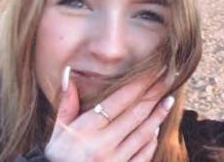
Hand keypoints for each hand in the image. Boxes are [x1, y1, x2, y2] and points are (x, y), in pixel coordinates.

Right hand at [44, 67, 173, 161]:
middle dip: (153, 94)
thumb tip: (67, 74)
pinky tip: (156, 129)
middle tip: (167, 79)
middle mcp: (103, 143)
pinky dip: (151, 141)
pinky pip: (143, 155)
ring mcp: (115, 160)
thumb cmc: (56, 155)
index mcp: (86, 128)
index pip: (118, 101)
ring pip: (143, 133)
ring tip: (168, 100)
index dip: (137, 85)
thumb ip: (66, 103)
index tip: (151, 71)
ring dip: (158, 116)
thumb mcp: (58, 129)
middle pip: (135, 114)